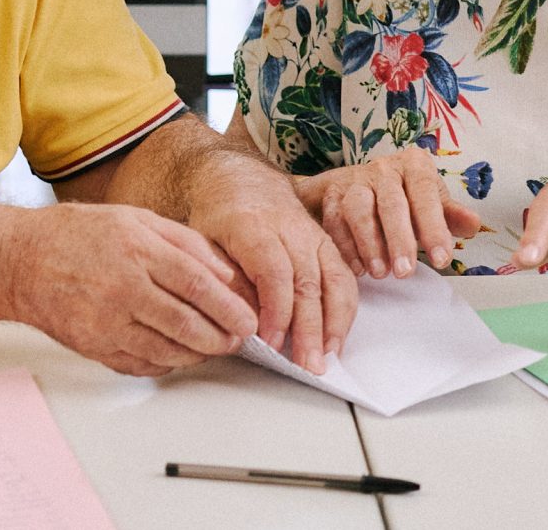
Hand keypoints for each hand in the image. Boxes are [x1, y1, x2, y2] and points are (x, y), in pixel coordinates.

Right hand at [15, 202, 263, 376]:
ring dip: (198, 354)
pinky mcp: (93, 347)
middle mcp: (122, 289)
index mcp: (137, 251)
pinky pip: (140, 364)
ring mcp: (106, 323)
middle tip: (238, 339)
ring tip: (214, 347)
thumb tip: (225, 272)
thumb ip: (185, 243)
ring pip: (166, 350)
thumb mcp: (137, 219)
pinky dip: (166, 363)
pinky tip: (178, 353)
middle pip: (186, 323)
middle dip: (221, 337)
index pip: (196, 285)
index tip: (248, 319)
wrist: (22, 261)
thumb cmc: (80, 235)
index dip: (229, 307)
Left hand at [187, 156, 358, 374]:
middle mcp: (291, 230)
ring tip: (327, 357)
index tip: (271, 343)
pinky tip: (336, 339)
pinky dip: (344, 311)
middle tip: (307, 364)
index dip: (276, 310)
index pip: (273, 272)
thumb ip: (222, 280)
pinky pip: (344, 277)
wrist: (241, 181)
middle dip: (309, 328)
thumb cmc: (219, 217)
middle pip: (307, 282)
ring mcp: (313, 236)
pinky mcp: (326, 244)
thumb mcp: (203, 242)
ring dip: (333, 323)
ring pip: (333, 280)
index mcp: (254, 227)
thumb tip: (240, 323)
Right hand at [295, 147, 483, 279]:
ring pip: (358, 209)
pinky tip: (357, 268)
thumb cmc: (402, 197)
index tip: (442, 259)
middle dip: (399, 240)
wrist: (355, 184)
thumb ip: (449, 215)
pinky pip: (334, 221)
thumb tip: (474, 224)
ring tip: (380, 273)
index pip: (426, 194)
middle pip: (392, 203)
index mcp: (414, 166)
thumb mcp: (429, 201)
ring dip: (369, 243)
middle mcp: (384, 168)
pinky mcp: (331, 195)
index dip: (434, 228)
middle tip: (405, 272)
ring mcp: (355, 180)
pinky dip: (345, 246)